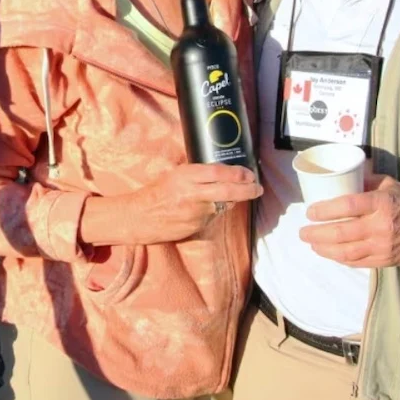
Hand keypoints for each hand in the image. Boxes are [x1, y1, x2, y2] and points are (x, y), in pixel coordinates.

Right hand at [115, 163, 261, 244]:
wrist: (141, 216)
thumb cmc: (158, 192)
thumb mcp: (176, 175)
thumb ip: (198, 174)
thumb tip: (223, 172)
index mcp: (186, 176)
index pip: (218, 172)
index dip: (237, 173)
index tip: (249, 173)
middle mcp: (192, 194)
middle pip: (228, 191)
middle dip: (247, 190)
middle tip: (258, 188)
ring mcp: (195, 212)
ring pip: (223, 205)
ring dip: (233, 200)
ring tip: (238, 195)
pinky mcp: (196, 227)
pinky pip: (212, 217)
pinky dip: (216, 211)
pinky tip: (210, 208)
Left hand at [298, 176, 399, 267]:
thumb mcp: (389, 184)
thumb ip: (364, 182)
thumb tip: (338, 179)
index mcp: (381, 203)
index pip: (347, 206)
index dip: (324, 210)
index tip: (310, 212)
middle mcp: (380, 226)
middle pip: (341, 233)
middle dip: (316, 234)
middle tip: (303, 232)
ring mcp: (383, 246)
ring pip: (346, 252)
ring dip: (324, 249)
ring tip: (312, 244)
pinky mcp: (385, 261)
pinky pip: (357, 262)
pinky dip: (339, 259)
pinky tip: (329, 253)